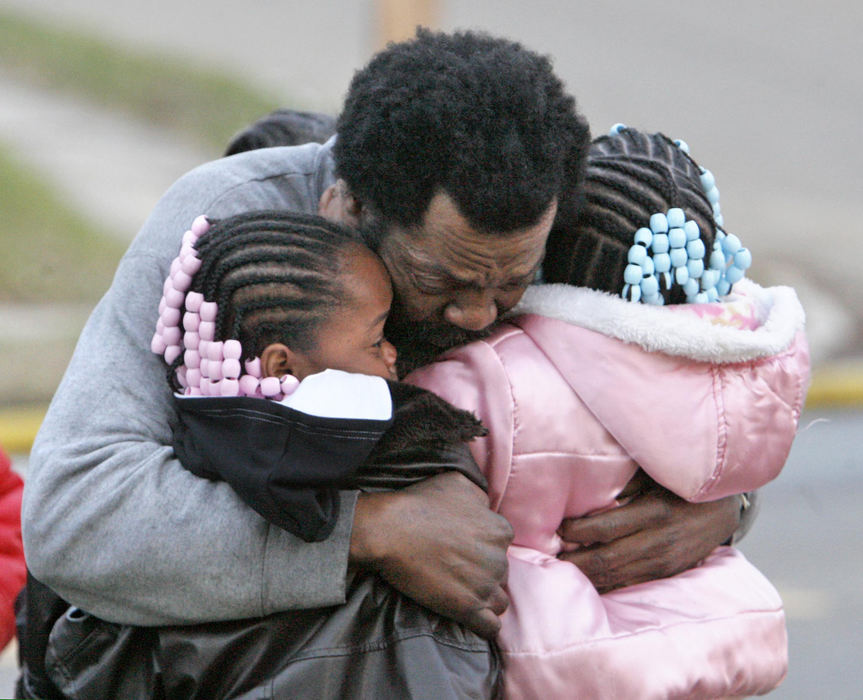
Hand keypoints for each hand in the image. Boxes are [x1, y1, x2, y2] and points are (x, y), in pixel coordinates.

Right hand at [350, 471, 512, 638]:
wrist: (390, 530)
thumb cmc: (420, 503)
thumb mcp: (458, 483)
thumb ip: (480, 497)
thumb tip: (485, 508)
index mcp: (499, 530)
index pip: (502, 545)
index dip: (483, 547)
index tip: (464, 549)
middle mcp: (498, 558)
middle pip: (500, 572)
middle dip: (483, 573)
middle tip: (457, 569)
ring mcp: (484, 586)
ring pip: (498, 600)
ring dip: (485, 598)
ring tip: (463, 593)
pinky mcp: (467, 608)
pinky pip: (490, 627)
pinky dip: (484, 625)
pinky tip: (472, 618)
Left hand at [557, 475, 740, 592]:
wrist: (723, 510)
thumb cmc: (682, 484)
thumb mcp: (654, 475)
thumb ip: (623, 484)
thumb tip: (586, 492)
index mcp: (654, 512)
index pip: (604, 528)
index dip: (576, 530)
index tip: (558, 526)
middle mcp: (658, 542)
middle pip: (605, 559)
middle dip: (574, 560)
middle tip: (549, 553)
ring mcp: (663, 563)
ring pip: (615, 576)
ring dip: (585, 575)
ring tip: (562, 566)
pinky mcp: (666, 574)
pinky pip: (629, 584)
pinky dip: (604, 583)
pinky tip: (586, 577)